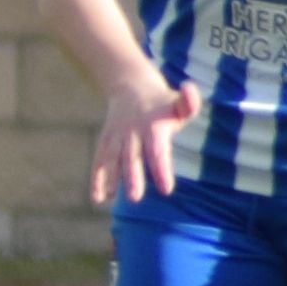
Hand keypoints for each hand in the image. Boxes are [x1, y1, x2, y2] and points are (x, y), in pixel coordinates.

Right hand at [89, 65, 199, 207]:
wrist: (131, 86)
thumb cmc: (163, 103)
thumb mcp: (179, 102)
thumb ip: (189, 101)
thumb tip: (188, 87)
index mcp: (152, 126)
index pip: (157, 151)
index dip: (161, 170)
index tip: (166, 190)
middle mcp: (132, 133)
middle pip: (132, 158)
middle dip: (132, 177)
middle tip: (134, 198)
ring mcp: (116, 137)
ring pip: (113, 160)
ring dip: (111, 179)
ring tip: (110, 198)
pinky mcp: (106, 141)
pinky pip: (100, 160)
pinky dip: (97, 178)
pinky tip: (98, 199)